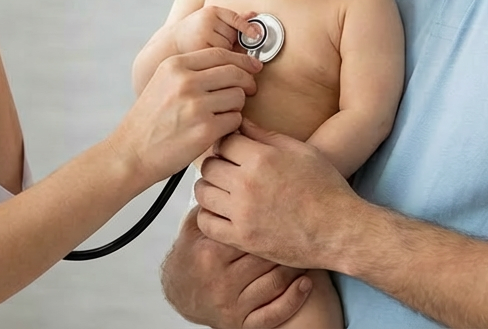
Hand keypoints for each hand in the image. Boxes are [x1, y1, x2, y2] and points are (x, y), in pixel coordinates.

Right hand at [110, 49, 260, 183]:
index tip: (253, 67)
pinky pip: (235, 120)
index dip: (242, 60)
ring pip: (238, 96)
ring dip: (236, 106)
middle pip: (234, 73)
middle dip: (246, 82)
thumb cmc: (150, 121)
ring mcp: (196, 105)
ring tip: (220, 115)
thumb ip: (191, 71)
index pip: (220, 54)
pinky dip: (231, 125)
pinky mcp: (205, 129)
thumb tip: (231, 64)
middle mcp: (185, 81)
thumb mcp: (162, 82)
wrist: (132, 152)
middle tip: (249, 91)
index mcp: (175, 65)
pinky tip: (216, 129)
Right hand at [161, 208, 311, 328]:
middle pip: (265, 256)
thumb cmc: (191, 257)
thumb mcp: (192, 230)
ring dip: (294, 266)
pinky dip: (294, 299)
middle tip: (303, 227)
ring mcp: (233, 304)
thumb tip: (229, 174)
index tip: (286, 206)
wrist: (180, 296)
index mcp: (210, 253)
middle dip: (285, 241)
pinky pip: (274, 313)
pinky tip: (306, 282)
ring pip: (275, 283)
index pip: (248, 231)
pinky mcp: (242, 323)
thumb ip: (210, 206)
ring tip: (306, 250)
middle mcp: (221, 280)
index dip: (269, 218)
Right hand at [171, 6, 259, 55]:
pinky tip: (208, 60)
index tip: (257, 35)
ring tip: (210, 51)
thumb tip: (253, 15)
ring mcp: (202, 36)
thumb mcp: (210, 22)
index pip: (234, 18)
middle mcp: (206, 21)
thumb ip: (232, 21)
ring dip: (225, 53)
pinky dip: (219, 62)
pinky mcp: (200, 50)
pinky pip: (220, 59)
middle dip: (231, 43)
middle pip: (233, 35)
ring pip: (228, 48)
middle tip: (218, 44)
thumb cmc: (193, 35)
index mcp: (210, 12)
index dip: (247, 27)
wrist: (168, 46)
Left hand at [196, 118, 361, 269]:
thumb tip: (240, 122)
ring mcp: (242, 213)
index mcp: (261, 159)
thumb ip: (266, 136)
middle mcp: (247, 184)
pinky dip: (208, 215)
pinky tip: (221, 210)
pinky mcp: (242, 238)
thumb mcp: (301, 151)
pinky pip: (206, 222)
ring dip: (210, 187)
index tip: (234, 149)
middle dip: (217, 163)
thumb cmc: (326, 189)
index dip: (228, 143)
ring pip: (202, 192)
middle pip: (208, 165)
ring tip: (223, 189)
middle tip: (228, 169)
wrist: (340, 231)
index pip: (223, 141)